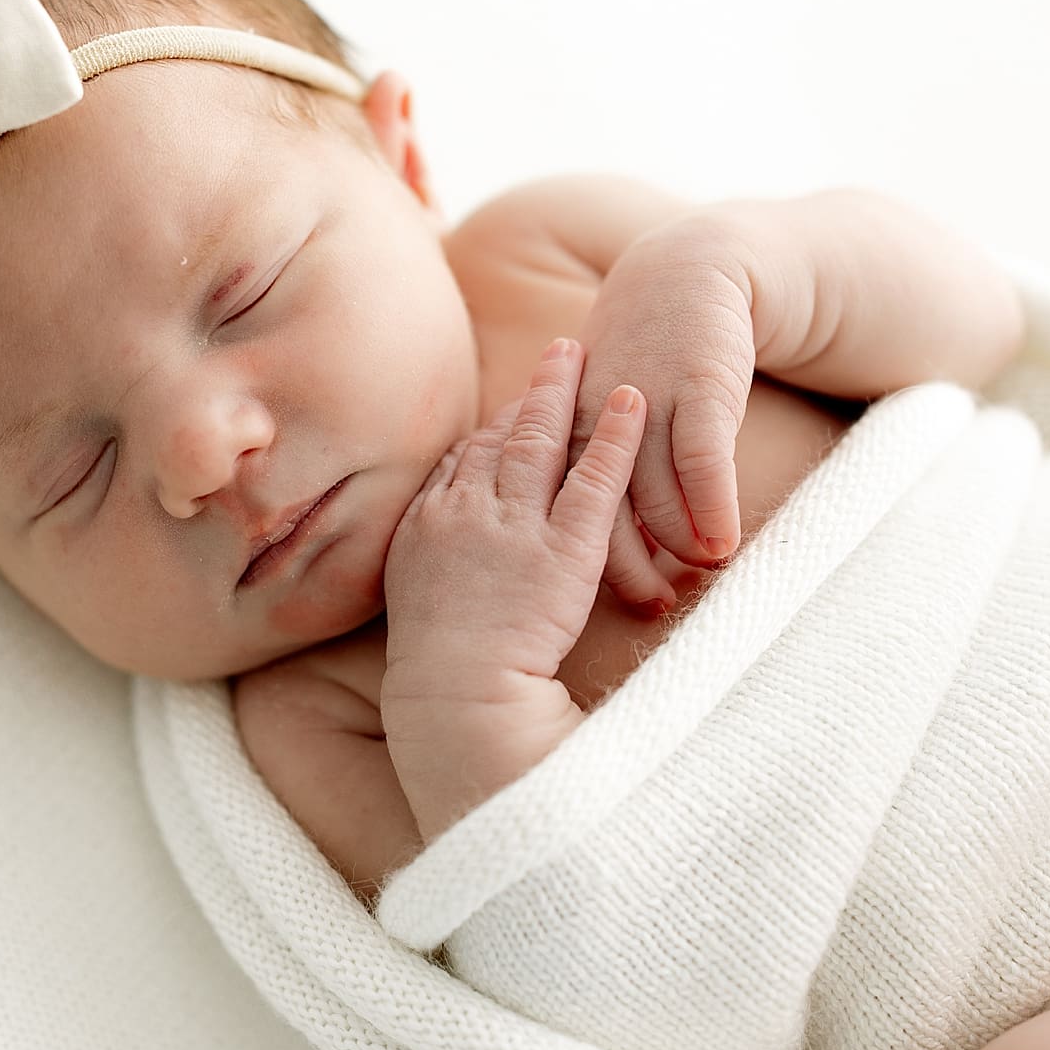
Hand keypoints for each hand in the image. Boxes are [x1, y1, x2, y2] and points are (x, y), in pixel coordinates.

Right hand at [380, 339, 647, 840]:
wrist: (455, 697)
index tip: (516, 410)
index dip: (493, 430)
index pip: (462, 460)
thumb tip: (443, 559)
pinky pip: (593, 479)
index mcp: (426, 525)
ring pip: (541, 443)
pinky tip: (633, 402)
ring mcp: (514, 526)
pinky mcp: (563, 548)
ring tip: (585, 356)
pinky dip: (615, 436)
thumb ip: (432, 567)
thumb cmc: (439, 674)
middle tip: (558, 353)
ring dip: (564, 393)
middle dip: (530, 394)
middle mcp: (465, 512)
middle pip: (500, 436)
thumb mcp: (416, 605)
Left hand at [566, 226, 757, 611]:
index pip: (553, 511)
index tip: (583, 599)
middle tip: (651, 607)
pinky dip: (715, 511)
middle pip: (599, 513)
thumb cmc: (641, 361)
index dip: (572, 559)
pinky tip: (727, 546)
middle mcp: (594, 420)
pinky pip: (704, 464)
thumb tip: (582, 539)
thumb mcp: (595, 409)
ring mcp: (646, 405)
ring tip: (696, 578)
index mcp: (561, 427)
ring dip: (678, 546)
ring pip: (654, 497)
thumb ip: (584, 466)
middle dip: (626, 568)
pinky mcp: (698, 391)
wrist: (687, 275)